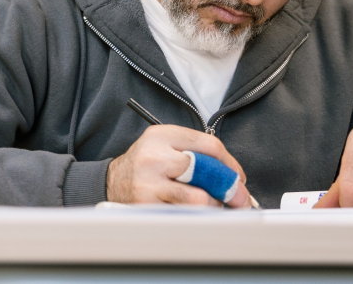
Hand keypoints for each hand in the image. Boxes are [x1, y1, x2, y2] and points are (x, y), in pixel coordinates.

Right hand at [107, 124, 251, 207]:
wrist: (112, 181)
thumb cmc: (148, 164)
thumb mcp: (166, 145)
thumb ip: (197, 151)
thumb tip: (235, 177)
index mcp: (162, 135)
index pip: (210, 146)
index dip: (231, 164)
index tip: (238, 177)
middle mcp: (154, 156)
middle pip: (206, 170)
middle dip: (229, 188)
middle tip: (240, 199)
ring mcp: (149, 182)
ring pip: (199, 197)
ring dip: (214, 205)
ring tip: (215, 205)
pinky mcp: (146, 204)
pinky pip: (184, 214)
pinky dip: (198, 216)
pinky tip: (199, 214)